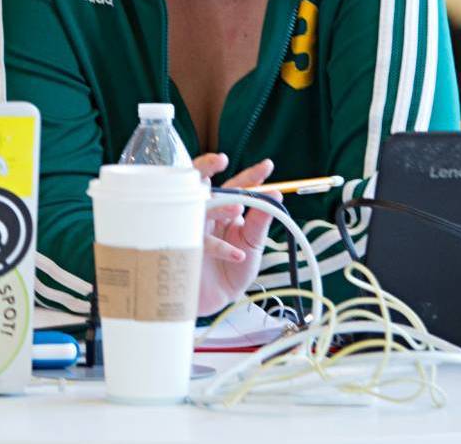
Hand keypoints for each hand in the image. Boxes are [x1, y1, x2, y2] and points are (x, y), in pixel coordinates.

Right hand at [192, 154, 275, 316]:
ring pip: (197, 206)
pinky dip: (221, 247)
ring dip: (217, 204)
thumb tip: (276, 194)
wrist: (218, 301)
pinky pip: (200, 241)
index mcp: (224, 209)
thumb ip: (261, 220)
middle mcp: (205, 214)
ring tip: (237, 211)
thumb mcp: (253, 243)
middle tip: (221, 160)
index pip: (237, 185)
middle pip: (201, 182)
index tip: (267, 166)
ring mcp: (191, 229)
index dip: (251, 175)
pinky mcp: (184, 248)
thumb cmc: (234, 271)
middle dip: (208, 167)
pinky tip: (238, 255)